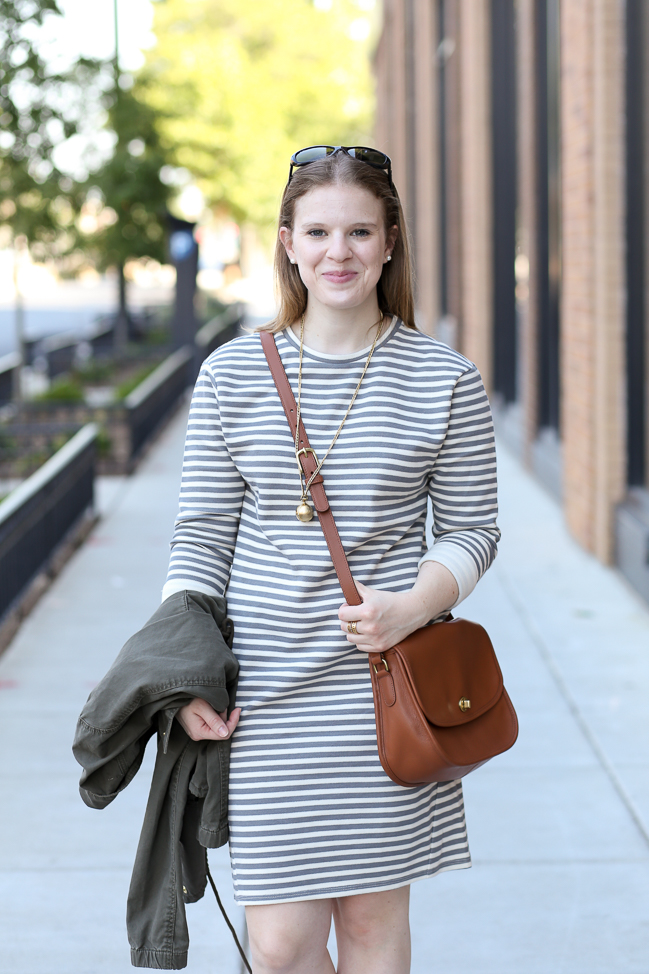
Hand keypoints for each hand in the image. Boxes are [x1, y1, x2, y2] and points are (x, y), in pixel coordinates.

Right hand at [176, 697, 240, 740]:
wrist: (176, 695)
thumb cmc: (188, 699)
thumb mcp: (202, 707)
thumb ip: (214, 720)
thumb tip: (225, 733)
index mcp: (200, 733)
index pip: (224, 735)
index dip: (233, 722)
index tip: (237, 709)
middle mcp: (199, 735)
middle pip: (222, 731)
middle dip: (225, 717)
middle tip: (220, 704)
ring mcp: (198, 732)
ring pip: (218, 727)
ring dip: (220, 715)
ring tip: (213, 704)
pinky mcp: (198, 727)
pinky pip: (212, 724)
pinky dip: (215, 715)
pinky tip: (211, 708)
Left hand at [338, 562, 458, 653]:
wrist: (412, 612)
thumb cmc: (391, 601)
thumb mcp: (372, 592)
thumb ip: (355, 587)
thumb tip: (345, 580)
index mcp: (367, 611)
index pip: (341, 615)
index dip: (344, 609)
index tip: (349, 607)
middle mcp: (370, 627)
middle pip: (344, 627)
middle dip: (347, 620)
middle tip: (355, 615)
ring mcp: (375, 638)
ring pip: (350, 638)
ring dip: (352, 631)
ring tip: (360, 624)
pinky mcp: (380, 646)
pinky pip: (360, 646)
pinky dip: (361, 640)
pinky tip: (367, 632)